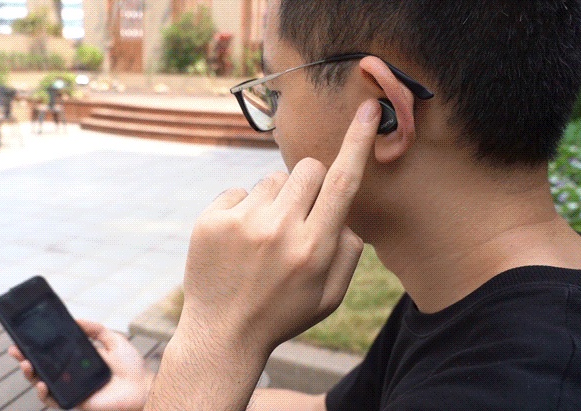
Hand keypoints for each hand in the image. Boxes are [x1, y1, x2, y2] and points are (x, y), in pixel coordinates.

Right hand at [9, 319, 153, 410]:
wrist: (142, 387)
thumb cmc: (131, 367)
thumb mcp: (114, 340)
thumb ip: (96, 329)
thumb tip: (76, 319)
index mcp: (78, 359)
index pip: (52, 352)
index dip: (36, 346)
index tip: (23, 336)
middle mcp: (71, 373)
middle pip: (41, 367)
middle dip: (24, 358)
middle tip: (15, 349)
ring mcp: (71, 388)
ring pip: (42, 383)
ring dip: (30, 375)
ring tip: (26, 364)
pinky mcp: (74, 401)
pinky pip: (53, 400)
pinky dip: (44, 394)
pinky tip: (41, 384)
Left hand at [179, 99, 381, 355]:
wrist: (222, 334)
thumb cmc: (282, 314)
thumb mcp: (329, 296)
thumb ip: (348, 252)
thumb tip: (346, 212)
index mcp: (314, 248)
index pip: (343, 182)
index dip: (358, 142)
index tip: (369, 109)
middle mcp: (279, 230)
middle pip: (308, 169)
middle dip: (310, 184)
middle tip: (299, 214)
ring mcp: (242, 223)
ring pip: (272, 180)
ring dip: (274, 201)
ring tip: (261, 238)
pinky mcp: (211, 221)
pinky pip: (238, 192)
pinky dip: (241, 210)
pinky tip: (236, 241)